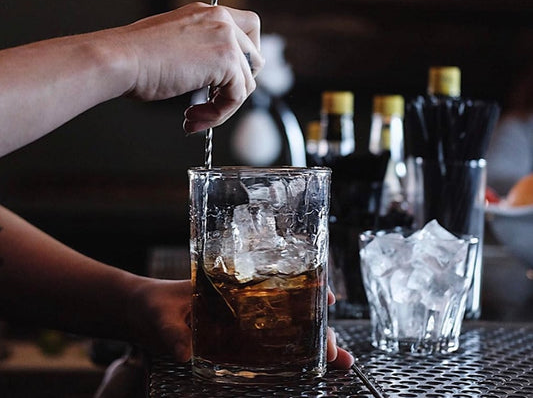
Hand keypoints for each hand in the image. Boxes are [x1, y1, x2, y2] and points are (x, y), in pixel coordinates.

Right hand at [119, 2, 262, 132]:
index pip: (248, 28)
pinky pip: (238, 96)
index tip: (226, 77)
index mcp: (207, 13)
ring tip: (195, 117)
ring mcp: (227, 38)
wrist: (120, 60)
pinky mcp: (227, 61)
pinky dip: (219, 114)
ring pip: (247, 82)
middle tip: (213, 100)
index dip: (245, 56)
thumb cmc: (134, 58)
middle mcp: (221, 19)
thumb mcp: (175, 45)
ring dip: (223, 106)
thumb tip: (214, 76)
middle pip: (255, 56)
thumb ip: (199, 51)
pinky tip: (193, 118)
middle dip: (238, 84)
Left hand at [128, 278, 353, 368]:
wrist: (137, 315)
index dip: (307, 289)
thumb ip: (173, 333)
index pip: (277, 285)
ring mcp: (239, 328)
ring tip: (335, 365)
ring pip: (283, 336)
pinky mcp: (231, 347)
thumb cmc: (152, 305)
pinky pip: (264, 354)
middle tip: (338, 352)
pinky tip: (302, 374)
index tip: (328, 298)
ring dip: (310, 349)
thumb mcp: (161, 315)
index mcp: (232, 289)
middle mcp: (242, 307)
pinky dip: (286, 362)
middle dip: (317, 332)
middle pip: (289, 316)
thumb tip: (185, 352)